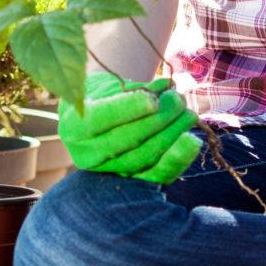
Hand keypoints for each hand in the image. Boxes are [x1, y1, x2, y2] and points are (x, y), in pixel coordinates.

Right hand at [59, 71, 201, 183]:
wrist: (97, 117)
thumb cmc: (103, 94)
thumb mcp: (107, 85)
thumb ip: (133, 89)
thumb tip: (164, 89)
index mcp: (73, 125)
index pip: (101, 118)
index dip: (129, 109)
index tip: (154, 99)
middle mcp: (87, 153)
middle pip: (127, 140)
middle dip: (159, 119)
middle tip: (179, 100)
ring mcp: (109, 170)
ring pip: (144, 158)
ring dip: (173, 135)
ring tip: (188, 114)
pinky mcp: (130, 180)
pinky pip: (156, 175)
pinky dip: (178, 158)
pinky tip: (192, 141)